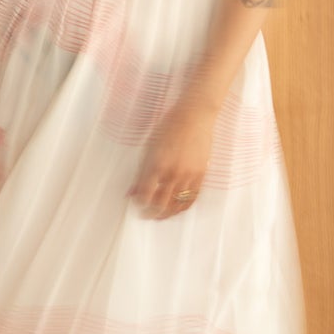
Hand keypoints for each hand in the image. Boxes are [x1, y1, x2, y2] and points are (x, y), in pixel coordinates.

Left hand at [127, 96, 217, 218]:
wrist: (194, 116)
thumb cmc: (169, 126)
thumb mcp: (149, 147)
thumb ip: (141, 171)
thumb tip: (131, 191)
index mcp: (157, 164)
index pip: (145, 194)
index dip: (140, 203)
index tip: (136, 206)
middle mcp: (173, 172)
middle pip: (161, 203)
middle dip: (151, 212)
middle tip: (145, 215)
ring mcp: (189, 175)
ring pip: (177, 204)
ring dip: (167, 214)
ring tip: (160, 217)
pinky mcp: (201, 175)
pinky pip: (192, 198)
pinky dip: (183, 207)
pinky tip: (177, 210)